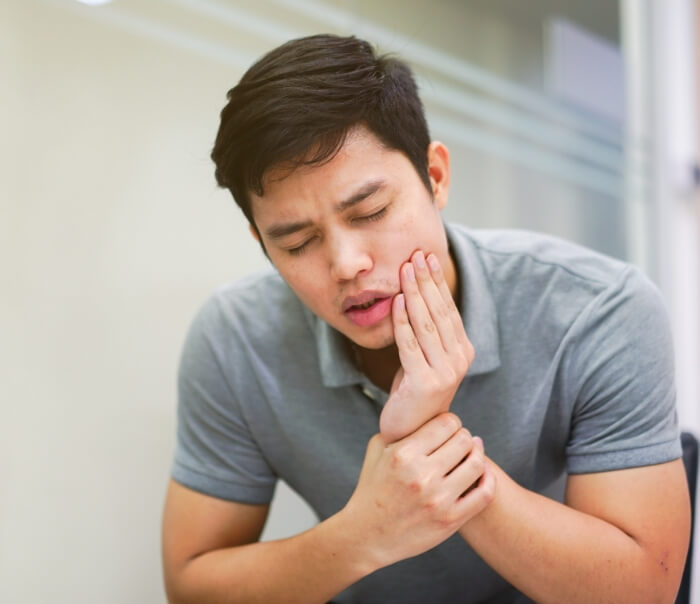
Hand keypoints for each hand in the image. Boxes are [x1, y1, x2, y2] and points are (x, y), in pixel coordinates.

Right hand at [342, 413, 494, 569]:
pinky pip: (484, 494)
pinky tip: (482, 474)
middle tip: (459, 440)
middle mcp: (421, 475)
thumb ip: (400, 428)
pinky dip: (488, 479)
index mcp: (403, 454)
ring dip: (477, 454)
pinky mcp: (450, 520)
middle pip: (464, 440)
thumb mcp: (377, 449)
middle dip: (463, 436)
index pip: (446, 423)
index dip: (451, 421)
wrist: (367, 534)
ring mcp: (438, 499)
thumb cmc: (372, 487)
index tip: (448, 427)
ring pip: (477, 463)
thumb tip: (423, 409)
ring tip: (471, 453)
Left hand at [379, 250, 474, 442]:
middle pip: (439, 312)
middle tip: (414, 255)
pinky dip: (403, 320)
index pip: (448, 309)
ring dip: (414, 293)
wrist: (411, 432)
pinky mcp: (426, 381)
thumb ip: (425, 331)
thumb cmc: (413, 391)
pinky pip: (410, 343)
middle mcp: (459, 359)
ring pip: (426, 324)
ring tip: (404, 270)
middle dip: (425, 281)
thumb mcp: (424, 356)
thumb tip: (415, 292)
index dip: (436, 282)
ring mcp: (445, 371)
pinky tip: (397, 300)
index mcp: (463, 350)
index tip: (425, 257)